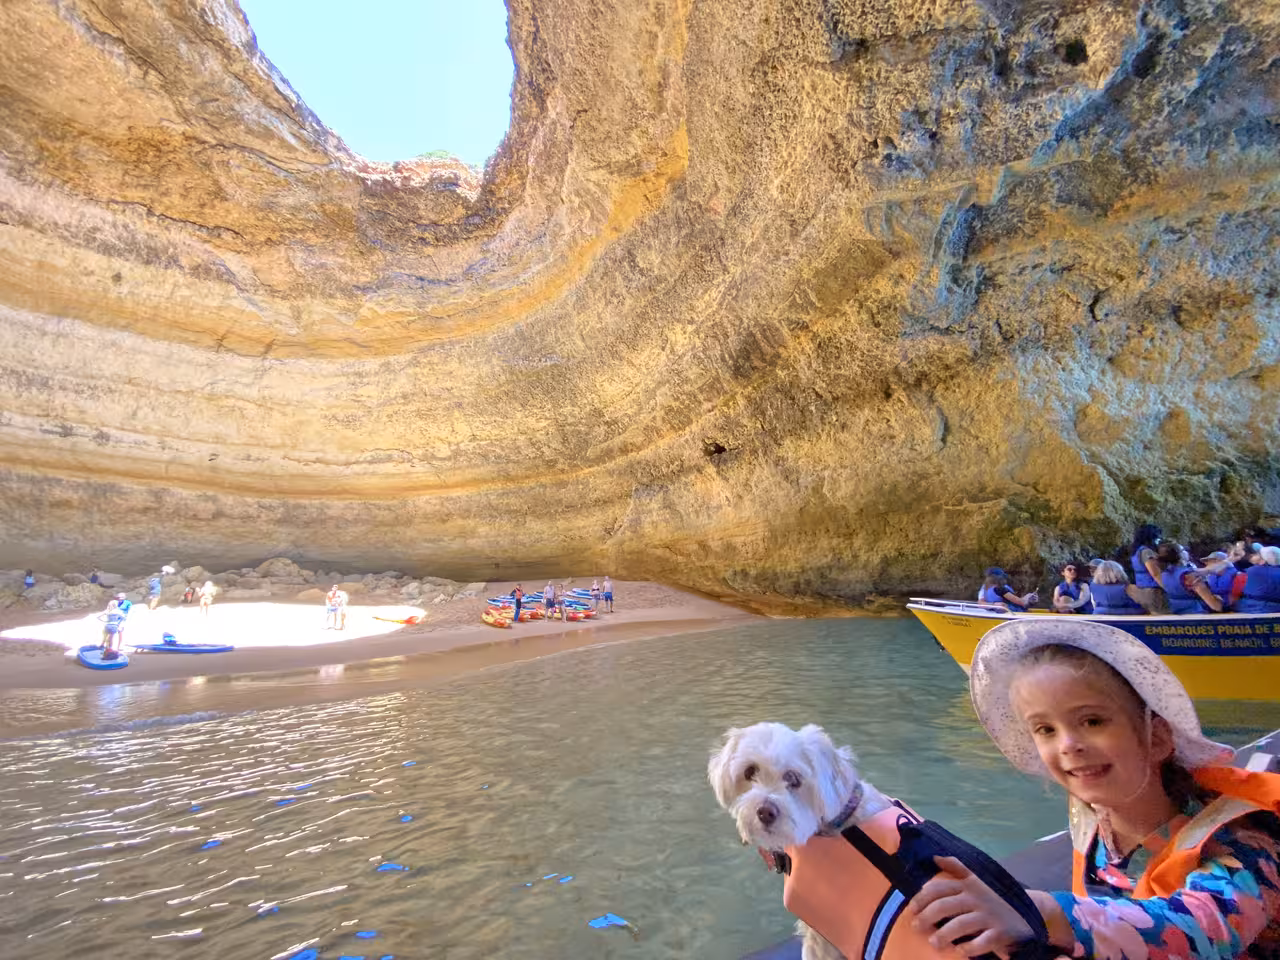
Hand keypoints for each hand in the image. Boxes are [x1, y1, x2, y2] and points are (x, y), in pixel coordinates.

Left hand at [908, 856, 1033, 957]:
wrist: (1031, 910)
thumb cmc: (994, 896)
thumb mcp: (977, 879)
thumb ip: (956, 868)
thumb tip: (935, 857)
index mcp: (969, 884)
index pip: (938, 888)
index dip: (921, 899)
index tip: (911, 910)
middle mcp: (977, 898)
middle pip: (944, 907)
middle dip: (926, 918)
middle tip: (916, 928)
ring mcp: (989, 915)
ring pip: (959, 925)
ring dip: (943, 935)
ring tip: (934, 943)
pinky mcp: (1001, 932)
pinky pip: (982, 942)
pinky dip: (969, 947)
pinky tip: (960, 951)